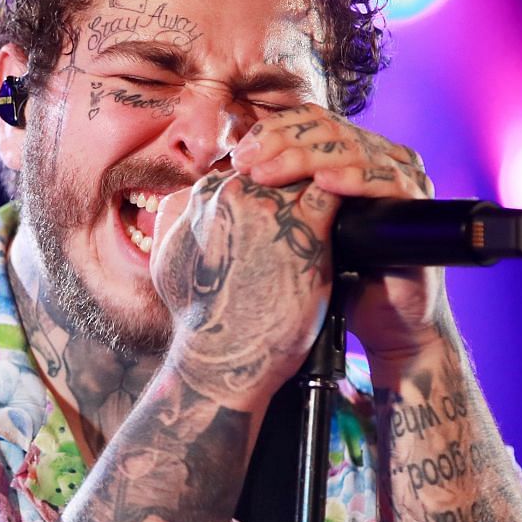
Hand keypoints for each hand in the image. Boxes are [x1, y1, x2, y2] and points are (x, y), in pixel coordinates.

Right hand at [150, 167, 336, 406]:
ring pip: (310, 170)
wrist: (221, 360)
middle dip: (299, 172)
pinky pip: (336, 194)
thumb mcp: (164, 261)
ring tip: (345, 191)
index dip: (270, 176)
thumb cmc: (197, 320)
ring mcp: (273, 210)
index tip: (285, 194)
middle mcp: (236, 193)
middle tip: (319, 188)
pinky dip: (348, 194)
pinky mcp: (307, 232)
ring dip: (329, 177)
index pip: (250, 165)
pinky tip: (357, 206)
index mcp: (206, 197)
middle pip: (281, 161)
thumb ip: (171, 220)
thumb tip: (181, 199)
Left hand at [229, 104, 449, 369]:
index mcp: (349, 155)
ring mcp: (400, 175)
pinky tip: (325, 183)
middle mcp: (377, 156)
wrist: (381, 318)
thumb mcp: (295, 231)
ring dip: (308, 158)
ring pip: (353, 147)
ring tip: (270, 173)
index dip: (274, 131)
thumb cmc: (335, 276)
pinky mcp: (417, 202)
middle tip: (248, 163)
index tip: (239, 155)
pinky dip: (354, 177)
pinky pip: (387, 179)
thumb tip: (219, 175)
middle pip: (328, 129)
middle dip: (282, 142)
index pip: (310, 122)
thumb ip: (270, 198)